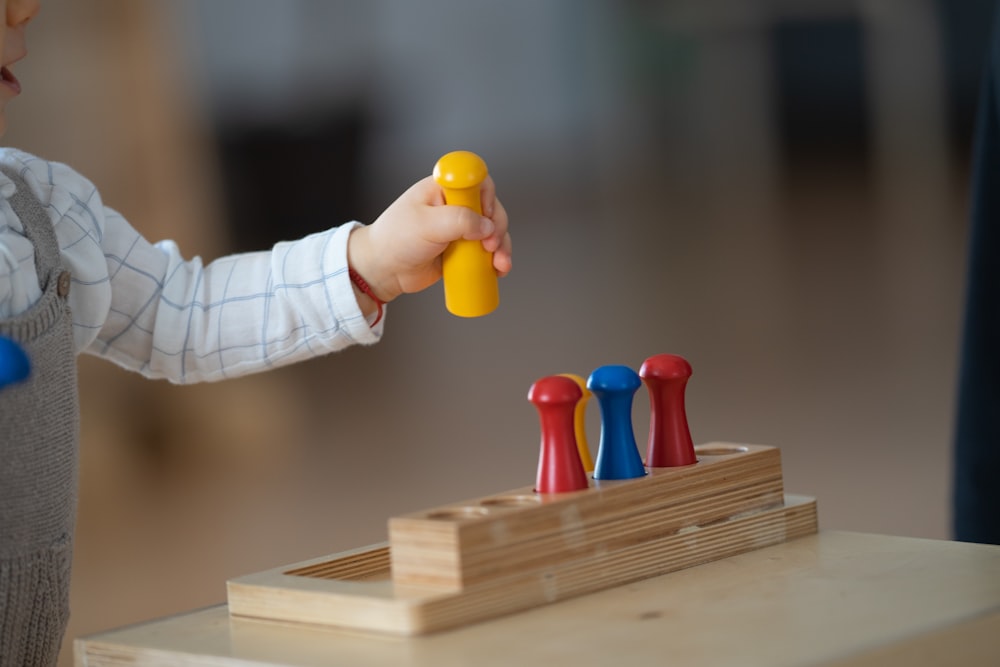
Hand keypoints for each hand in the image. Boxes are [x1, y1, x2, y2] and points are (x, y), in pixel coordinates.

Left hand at [347, 174, 510, 306]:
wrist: (384, 269)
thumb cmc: (395, 240)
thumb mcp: (426, 225)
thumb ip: (459, 220)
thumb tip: (486, 226)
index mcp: (443, 188)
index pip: (476, 179)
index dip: (486, 195)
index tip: (485, 213)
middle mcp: (454, 205)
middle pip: (491, 207)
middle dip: (498, 227)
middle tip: (490, 244)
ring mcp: (460, 227)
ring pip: (493, 231)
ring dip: (502, 247)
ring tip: (499, 264)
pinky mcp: (463, 248)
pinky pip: (486, 251)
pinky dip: (495, 260)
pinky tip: (497, 270)